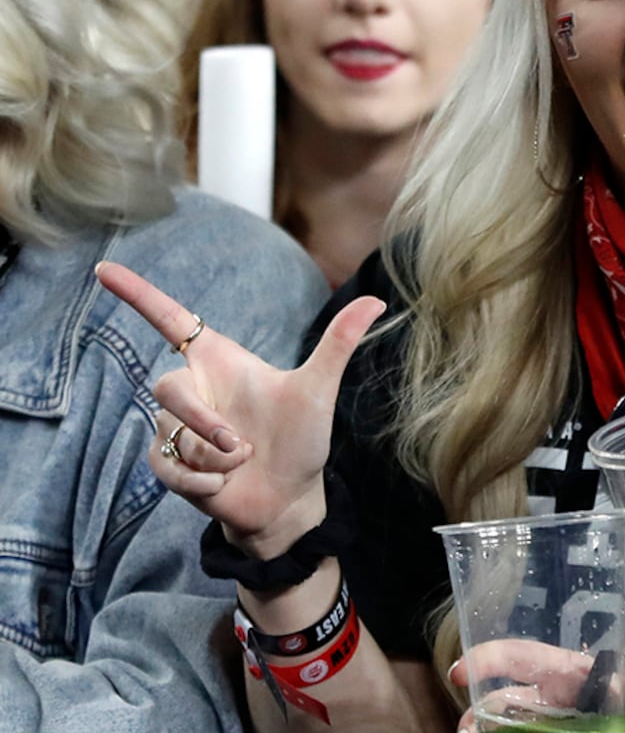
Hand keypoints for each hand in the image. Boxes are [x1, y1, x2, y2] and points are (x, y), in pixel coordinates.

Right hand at [96, 261, 383, 557]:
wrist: (290, 499)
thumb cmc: (302, 441)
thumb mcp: (318, 390)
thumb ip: (338, 344)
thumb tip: (377, 300)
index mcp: (219, 362)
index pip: (170, 320)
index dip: (138, 294)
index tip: (104, 269)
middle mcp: (194, 389)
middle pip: (165, 388)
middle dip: (204, 422)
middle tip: (243, 445)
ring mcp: (176, 428)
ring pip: (171, 431)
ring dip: (213, 456)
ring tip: (243, 462)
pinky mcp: (169, 463)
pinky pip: (165, 466)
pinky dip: (200, 481)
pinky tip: (224, 485)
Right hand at [449, 641, 624, 732]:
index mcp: (579, 679)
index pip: (529, 658)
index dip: (493, 658)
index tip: (463, 671)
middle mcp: (558, 703)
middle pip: (506, 699)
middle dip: (478, 710)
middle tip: (464, 728)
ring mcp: (552, 729)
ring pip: (506, 727)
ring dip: (484, 731)